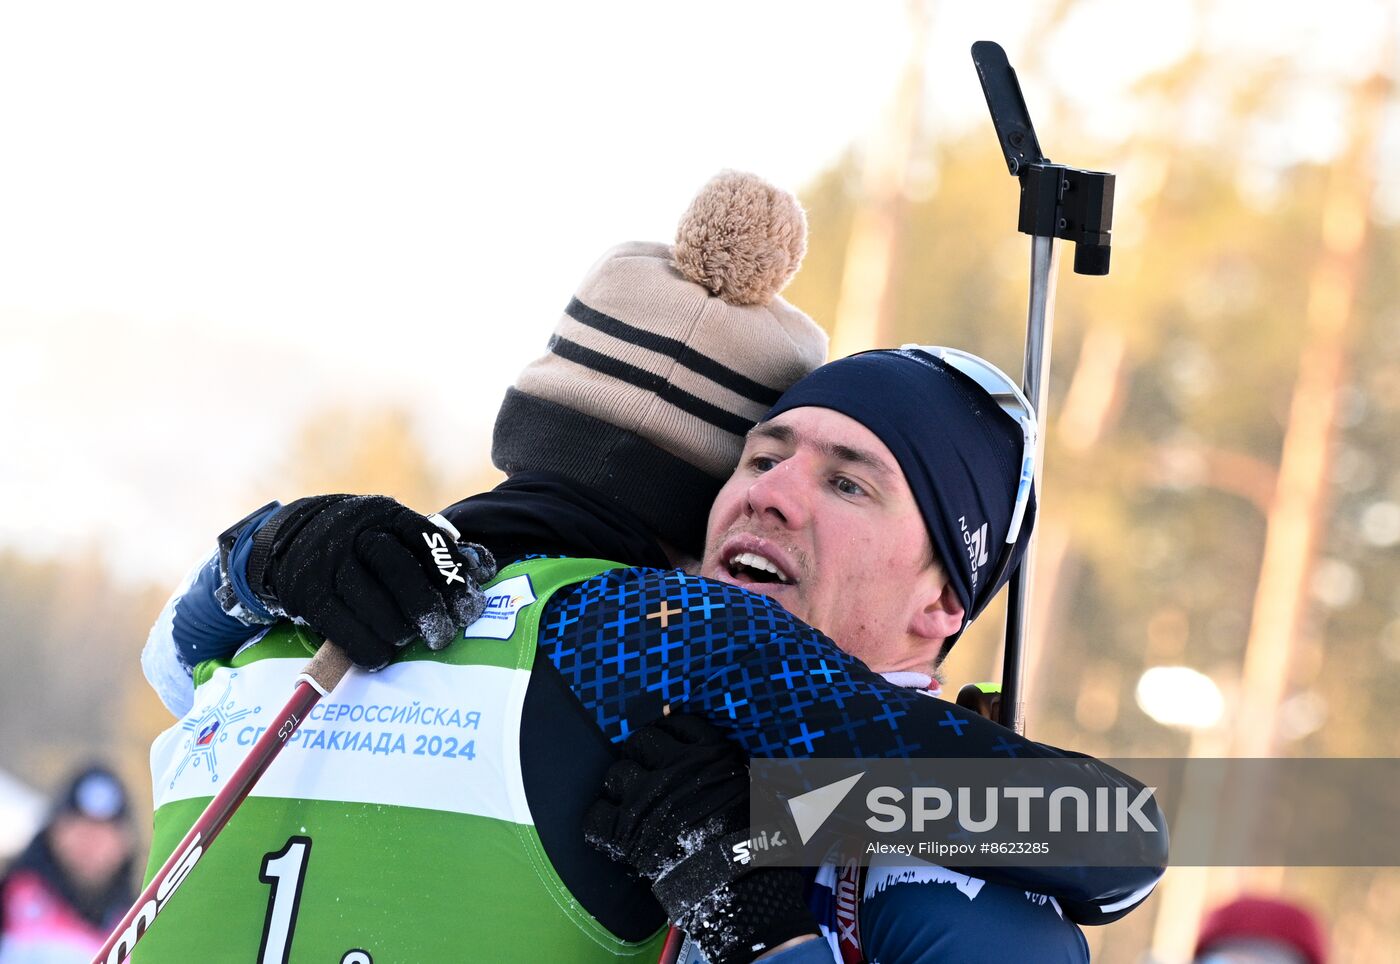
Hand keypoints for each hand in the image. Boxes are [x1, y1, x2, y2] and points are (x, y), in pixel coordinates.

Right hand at [247, 495, 495, 669]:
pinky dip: (367, 647)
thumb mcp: (395, 532)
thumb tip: (485, 570)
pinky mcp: (306, 593)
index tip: (468, 607)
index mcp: (388, 515)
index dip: (452, 577)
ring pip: (370, 600)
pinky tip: (381, 654)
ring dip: (398, 630)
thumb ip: (435, 550)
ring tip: (409, 640)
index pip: (428, 541)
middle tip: (443, 635)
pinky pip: (342, 627)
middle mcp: (357, 533)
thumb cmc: (363, 544)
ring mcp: (328, 562)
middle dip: (427, 608)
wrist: (292, 539)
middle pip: (399, 570)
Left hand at [584, 714, 816, 963]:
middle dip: (642, 755)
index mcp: (708, 754)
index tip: (671, 744)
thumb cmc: (757, 838)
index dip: (672, 733)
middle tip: (649, 772)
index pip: (678, 723)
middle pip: (640, 741)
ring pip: (615, 773)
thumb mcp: (756, 789)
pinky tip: (613, 826)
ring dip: (622, 786)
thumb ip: (734, 767)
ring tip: (632, 801)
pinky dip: (601, 821)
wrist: (738, 882)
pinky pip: (595, 816)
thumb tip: (725, 763)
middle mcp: (673, 768)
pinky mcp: (624, 832)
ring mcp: (645, 798)